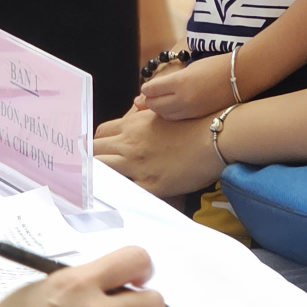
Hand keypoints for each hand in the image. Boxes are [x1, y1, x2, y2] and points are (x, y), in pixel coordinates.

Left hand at [94, 106, 224, 195]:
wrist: (214, 137)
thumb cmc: (192, 123)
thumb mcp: (161, 113)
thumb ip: (142, 115)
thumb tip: (133, 110)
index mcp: (132, 126)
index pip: (100, 133)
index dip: (96, 142)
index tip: (98, 150)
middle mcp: (130, 145)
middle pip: (95, 151)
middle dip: (92, 158)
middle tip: (92, 167)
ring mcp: (137, 165)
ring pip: (102, 169)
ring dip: (99, 175)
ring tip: (97, 182)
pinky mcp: (149, 185)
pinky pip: (124, 191)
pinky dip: (118, 192)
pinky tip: (116, 196)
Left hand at [137, 53, 235, 120]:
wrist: (241, 77)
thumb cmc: (215, 67)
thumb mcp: (189, 69)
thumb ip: (168, 81)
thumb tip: (147, 91)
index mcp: (180, 82)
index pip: (151, 89)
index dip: (147, 89)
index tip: (148, 87)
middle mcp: (183, 99)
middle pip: (154, 105)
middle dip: (150, 100)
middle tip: (151, 96)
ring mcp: (191, 111)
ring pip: (164, 115)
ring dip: (159, 108)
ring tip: (162, 101)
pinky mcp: (198, 118)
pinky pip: (176, 119)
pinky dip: (171, 114)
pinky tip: (174, 108)